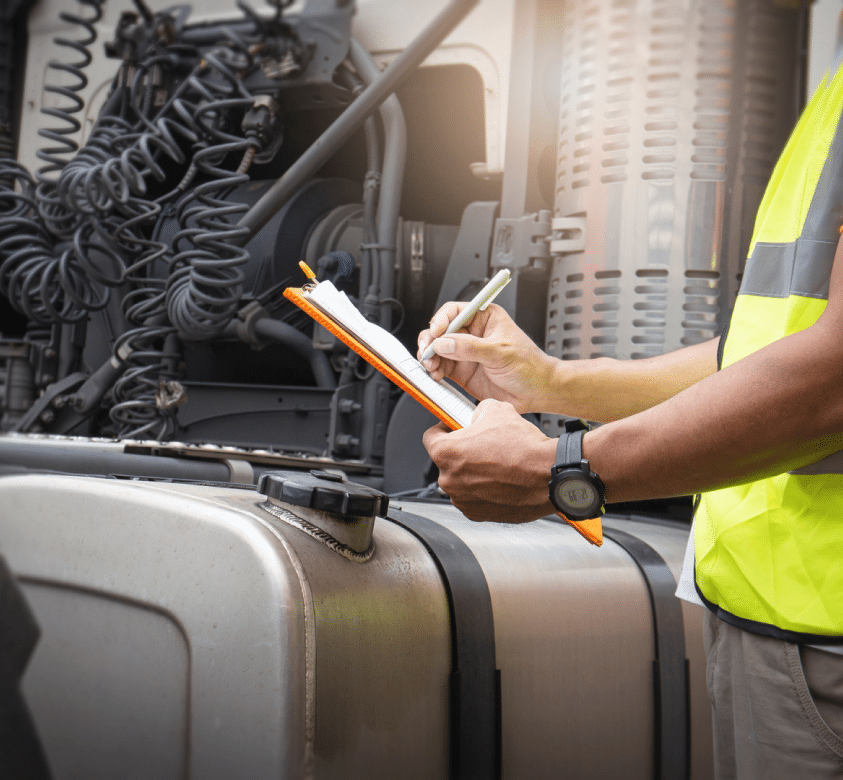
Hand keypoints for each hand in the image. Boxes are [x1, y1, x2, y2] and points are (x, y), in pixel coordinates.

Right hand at [417, 302, 555, 412]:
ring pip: (437, 350)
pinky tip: (436, 375)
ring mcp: (465, 353)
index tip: (436, 333)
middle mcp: (472, 334)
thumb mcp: (500, 352)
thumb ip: (470, 348)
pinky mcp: (462, 371)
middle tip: (427, 352)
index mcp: (484, 318)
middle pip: (441, 331)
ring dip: (430, 358)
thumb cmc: (529, 366)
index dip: (441, 321)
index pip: (454, 312)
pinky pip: (441, 367)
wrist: (537, 392)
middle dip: (430, 341)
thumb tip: (444, 343)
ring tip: (431, 367)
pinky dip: (434, 371)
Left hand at [422, 399, 556, 522]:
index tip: (451, 428)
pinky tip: (501, 480)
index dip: (443, 429)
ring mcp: (463, 500)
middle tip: (482, 446)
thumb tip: (476, 415)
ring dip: (473, 473)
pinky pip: (474, 498)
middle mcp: (449, 479)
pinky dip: (484, 490)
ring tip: (497, 464)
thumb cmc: (524, 448)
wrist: (549, 475)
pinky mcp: (478, 514)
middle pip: (447, 462)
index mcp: (446, 452)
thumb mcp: (497, 410)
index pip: (430, 437)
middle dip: (462, 453)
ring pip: (461, 481)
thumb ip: (477, 411)